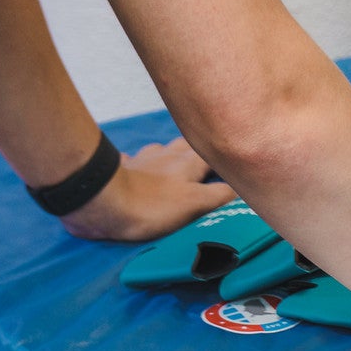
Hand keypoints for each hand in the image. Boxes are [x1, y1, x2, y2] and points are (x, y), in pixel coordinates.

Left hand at [60, 136, 233, 241]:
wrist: (103, 202)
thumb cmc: (152, 206)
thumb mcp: (196, 204)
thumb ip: (221, 195)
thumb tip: (246, 188)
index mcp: (190, 162)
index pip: (216, 151)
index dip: (226, 154)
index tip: (236, 158)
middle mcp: (169, 154)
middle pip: (190, 145)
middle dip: (199, 150)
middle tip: (207, 161)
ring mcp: (144, 159)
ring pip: (163, 149)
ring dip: (170, 155)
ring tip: (175, 165)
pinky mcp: (121, 168)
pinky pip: (132, 161)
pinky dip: (137, 163)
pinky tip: (135, 167)